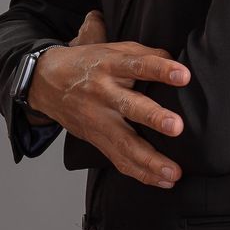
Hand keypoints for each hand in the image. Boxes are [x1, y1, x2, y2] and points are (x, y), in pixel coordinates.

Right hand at [29, 11, 190, 188]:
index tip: (183, 75)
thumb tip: (177, 62)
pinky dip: (142, 173)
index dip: (160, 69)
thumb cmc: (90, 63)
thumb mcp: (113, 49)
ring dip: (150, 160)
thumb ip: (146, 54)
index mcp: (111, 66)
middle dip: (153, 118)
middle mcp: (104, 93)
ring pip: (124, 143)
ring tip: (174, 172)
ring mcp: (99, 120)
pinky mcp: (96, 139)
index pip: (138, 65)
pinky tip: (164, 180)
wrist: (46, 81)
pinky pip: (120, 160)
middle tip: (176, 126)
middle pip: (129, 106)